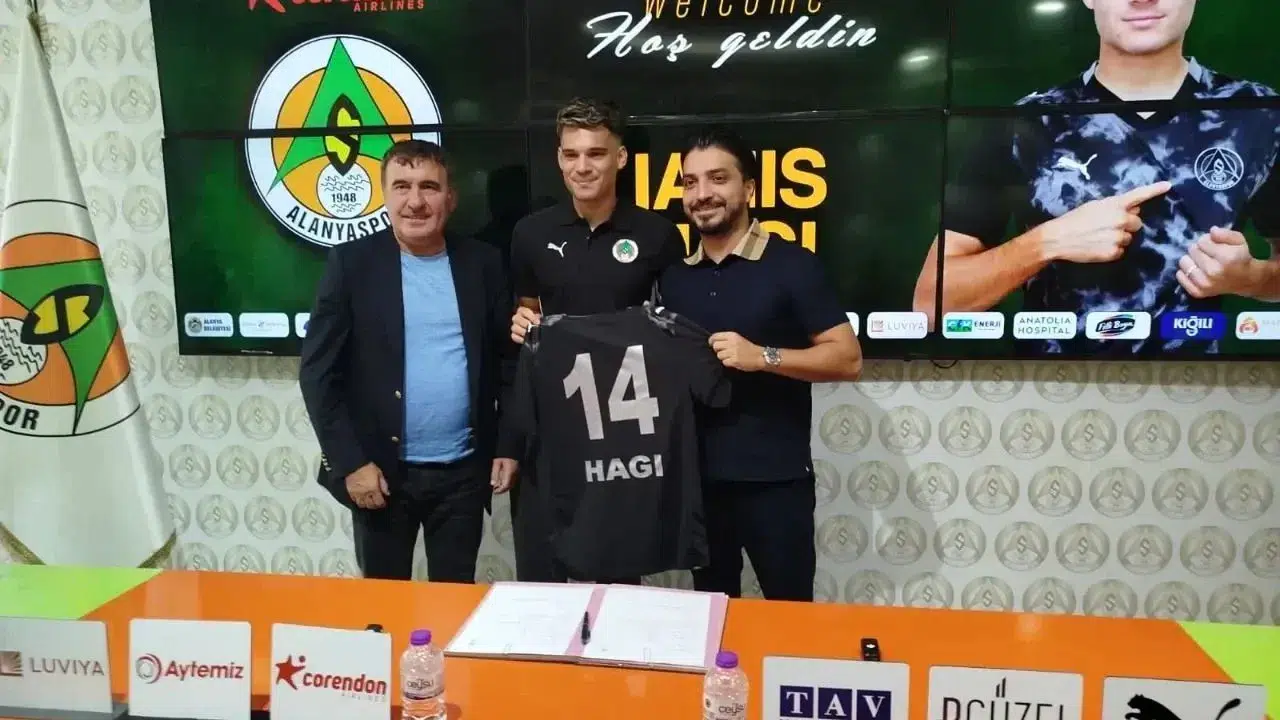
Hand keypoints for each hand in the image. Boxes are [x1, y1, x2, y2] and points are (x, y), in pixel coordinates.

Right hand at [345, 462, 388, 509]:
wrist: (353, 464)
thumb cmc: (366, 467)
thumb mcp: (379, 473)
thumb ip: (384, 484)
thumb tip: (387, 493)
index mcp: (373, 489)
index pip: (379, 502)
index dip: (382, 504)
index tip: (384, 503)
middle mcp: (365, 494)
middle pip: (371, 505)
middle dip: (375, 505)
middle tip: (378, 503)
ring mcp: (357, 494)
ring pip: (363, 505)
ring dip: (367, 505)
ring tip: (370, 502)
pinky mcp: (350, 492)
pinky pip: (355, 501)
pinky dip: (359, 502)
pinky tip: (362, 500)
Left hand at [490, 458, 517, 493]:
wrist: (511, 450)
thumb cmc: (503, 456)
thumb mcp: (496, 463)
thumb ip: (494, 474)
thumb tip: (493, 484)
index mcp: (509, 472)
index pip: (506, 485)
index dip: (500, 490)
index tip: (494, 492)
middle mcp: (514, 474)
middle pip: (509, 486)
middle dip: (502, 490)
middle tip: (495, 491)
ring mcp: (517, 474)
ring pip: (511, 485)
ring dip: (504, 487)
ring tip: (498, 487)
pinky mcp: (517, 473)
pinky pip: (512, 481)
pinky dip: (507, 484)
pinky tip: (502, 482)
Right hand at [510, 306, 540, 344]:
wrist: (535, 327)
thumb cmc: (536, 320)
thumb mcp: (538, 317)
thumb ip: (538, 317)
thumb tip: (539, 321)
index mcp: (522, 311)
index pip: (524, 311)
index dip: (531, 317)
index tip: (537, 322)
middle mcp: (516, 317)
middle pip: (517, 319)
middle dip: (526, 324)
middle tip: (532, 328)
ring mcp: (514, 326)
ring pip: (514, 327)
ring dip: (522, 331)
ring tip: (529, 334)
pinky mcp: (514, 334)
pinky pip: (513, 336)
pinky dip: (519, 338)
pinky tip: (524, 339)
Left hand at [709, 331, 764, 371]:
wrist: (760, 356)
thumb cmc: (748, 348)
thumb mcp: (738, 339)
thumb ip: (727, 340)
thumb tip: (714, 343)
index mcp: (732, 335)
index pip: (715, 336)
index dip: (711, 341)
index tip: (712, 344)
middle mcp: (731, 342)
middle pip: (715, 346)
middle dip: (717, 350)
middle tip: (723, 352)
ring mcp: (733, 352)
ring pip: (719, 355)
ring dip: (723, 357)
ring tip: (730, 357)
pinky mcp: (734, 360)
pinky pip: (724, 362)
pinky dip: (727, 363)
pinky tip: (733, 362)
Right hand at [1039, 181, 1171, 263]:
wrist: (1058, 238)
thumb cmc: (1074, 220)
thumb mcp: (1094, 207)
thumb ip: (1115, 207)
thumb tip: (1134, 212)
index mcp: (1115, 205)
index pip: (1139, 195)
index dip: (1154, 190)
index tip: (1168, 185)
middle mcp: (1121, 219)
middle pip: (1137, 223)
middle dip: (1127, 225)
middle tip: (1108, 227)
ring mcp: (1118, 237)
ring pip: (1128, 238)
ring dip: (1118, 238)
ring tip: (1099, 238)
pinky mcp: (1113, 252)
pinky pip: (1120, 251)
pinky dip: (1111, 250)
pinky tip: (1097, 247)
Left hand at [1177, 226, 1255, 298]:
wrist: (1245, 279)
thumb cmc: (1241, 257)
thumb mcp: (1239, 240)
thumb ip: (1225, 233)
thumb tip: (1211, 231)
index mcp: (1226, 258)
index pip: (1202, 241)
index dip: (1207, 241)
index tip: (1214, 245)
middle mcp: (1213, 272)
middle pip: (1192, 250)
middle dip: (1199, 249)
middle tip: (1209, 254)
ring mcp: (1204, 284)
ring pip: (1183, 262)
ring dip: (1191, 260)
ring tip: (1202, 262)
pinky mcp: (1198, 292)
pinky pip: (1179, 276)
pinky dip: (1185, 272)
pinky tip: (1197, 271)